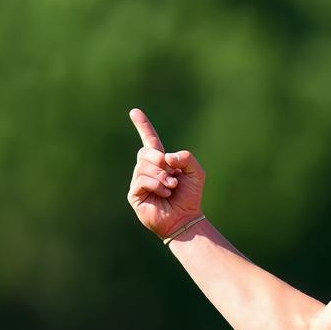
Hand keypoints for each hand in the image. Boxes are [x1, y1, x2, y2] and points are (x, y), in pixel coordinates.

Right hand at [126, 108, 205, 238]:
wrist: (185, 218)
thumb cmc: (190, 196)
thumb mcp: (196, 172)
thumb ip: (186, 158)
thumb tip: (166, 157)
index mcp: (160, 162)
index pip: (149, 140)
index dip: (143, 126)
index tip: (134, 111)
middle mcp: (147, 169)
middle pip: (145, 152)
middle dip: (159, 160)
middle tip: (172, 174)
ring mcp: (138, 181)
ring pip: (143, 167)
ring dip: (162, 177)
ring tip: (171, 188)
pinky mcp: (134, 194)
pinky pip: (141, 180)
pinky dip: (156, 185)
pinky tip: (164, 194)